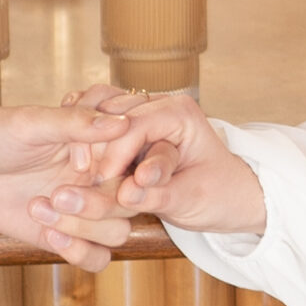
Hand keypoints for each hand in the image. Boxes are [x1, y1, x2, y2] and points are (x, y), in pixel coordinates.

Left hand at [0, 99, 135, 270]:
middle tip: (58, 192)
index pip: (136, 161)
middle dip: (97, 204)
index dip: (122, 170)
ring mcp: (81, 208)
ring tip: (40, 206)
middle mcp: (95, 177)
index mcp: (97, 144)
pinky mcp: (62, 234)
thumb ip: (75, 124)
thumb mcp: (30, 123)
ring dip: (84, 227)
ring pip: (116, 232)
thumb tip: (122, 121)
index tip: (87, 168)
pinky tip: (49, 232)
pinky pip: (96, 257)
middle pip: (130, 203)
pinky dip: (80, 252)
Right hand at [41, 86, 265, 239]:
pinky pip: (99, 129)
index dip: (114, 153)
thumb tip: (125, 195)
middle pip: (112, 117)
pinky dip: (86, 146)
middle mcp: (159, 105)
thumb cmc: (218, 194)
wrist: (228, 196)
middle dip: (97, 150)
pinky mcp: (129, 130)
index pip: (135, 124)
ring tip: (82, 180)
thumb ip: (157, 196)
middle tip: (84, 184)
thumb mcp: (191, 200)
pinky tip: (77, 170)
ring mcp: (142, 115)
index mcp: (180, 112)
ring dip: (88, 148)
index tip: (100, 182)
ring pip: (100, 119)